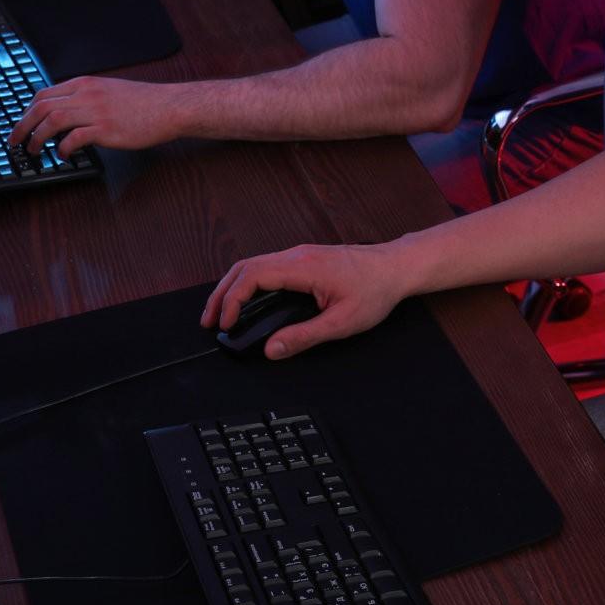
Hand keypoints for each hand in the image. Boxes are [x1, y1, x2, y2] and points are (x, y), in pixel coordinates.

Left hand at [10, 75, 183, 157]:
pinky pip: (74, 138)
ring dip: (37, 137)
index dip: (27, 112)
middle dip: (22, 125)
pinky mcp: (106, 129)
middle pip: (42, 106)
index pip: (44, 94)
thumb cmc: (143, 102)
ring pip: (52, 120)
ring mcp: (96, 111)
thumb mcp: (108, 91)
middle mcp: (87, 94)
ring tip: (34, 150)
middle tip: (15, 141)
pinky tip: (64, 155)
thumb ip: (86, 98)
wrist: (168, 107)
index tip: (21, 125)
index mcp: (85, 84)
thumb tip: (66, 112)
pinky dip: (63, 148)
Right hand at [200, 242, 419, 359]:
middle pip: (244, 267)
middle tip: (209, 320)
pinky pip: (266, 266)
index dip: (232, 300)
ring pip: (253, 265)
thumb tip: (272, 349)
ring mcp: (298, 254)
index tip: (225, 322)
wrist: (395, 268)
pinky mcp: (303, 259)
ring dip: (232, 287)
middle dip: (221, 293)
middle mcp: (296, 255)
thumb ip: (304, 337)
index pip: (252, 276)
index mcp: (302, 267)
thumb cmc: (375, 291)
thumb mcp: (342, 323)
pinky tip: (246, 301)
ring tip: (221, 312)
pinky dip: (248, 283)